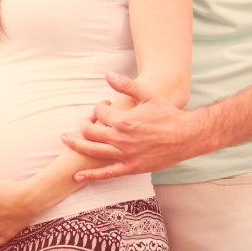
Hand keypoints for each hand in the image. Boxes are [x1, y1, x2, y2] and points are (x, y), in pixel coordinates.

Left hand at [62, 71, 203, 181]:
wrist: (185, 137)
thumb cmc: (167, 114)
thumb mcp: (148, 95)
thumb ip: (126, 85)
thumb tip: (107, 74)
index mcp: (124, 120)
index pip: (98, 112)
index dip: (98, 106)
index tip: (105, 105)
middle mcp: (121, 138)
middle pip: (89, 130)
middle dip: (84, 123)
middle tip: (86, 121)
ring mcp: (125, 155)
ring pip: (92, 151)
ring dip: (76, 144)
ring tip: (66, 140)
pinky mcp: (130, 168)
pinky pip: (106, 173)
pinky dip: (90, 175)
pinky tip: (77, 176)